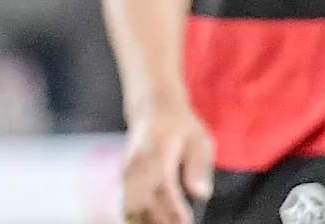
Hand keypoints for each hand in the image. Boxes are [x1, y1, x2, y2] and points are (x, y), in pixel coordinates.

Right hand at [120, 103, 216, 223]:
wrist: (153, 112)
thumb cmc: (181, 128)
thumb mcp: (199, 139)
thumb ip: (199, 167)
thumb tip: (202, 194)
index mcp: (157, 153)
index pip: (163, 188)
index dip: (173, 210)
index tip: (186, 222)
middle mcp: (137, 166)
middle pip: (143, 203)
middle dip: (159, 222)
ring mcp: (126, 174)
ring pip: (130, 208)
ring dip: (146, 222)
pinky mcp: (123, 181)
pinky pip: (126, 206)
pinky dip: (136, 218)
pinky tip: (149, 222)